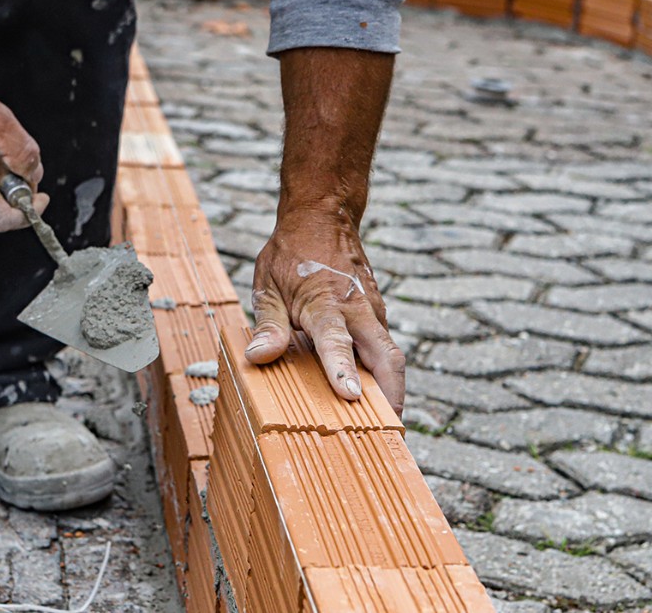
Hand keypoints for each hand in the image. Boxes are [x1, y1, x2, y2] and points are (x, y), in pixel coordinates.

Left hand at [245, 206, 405, 415]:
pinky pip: (385, 349)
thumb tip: (259, 357)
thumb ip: (268, 325)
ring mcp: (373, 312)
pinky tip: (374, 399)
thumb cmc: (291, 253)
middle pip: (387, 357)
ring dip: (392, 389)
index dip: (342, 369)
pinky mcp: (377, 316)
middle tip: (388, 434)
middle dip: (391, 396)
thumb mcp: (268, 286)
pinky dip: (385, 375)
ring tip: (385, 428)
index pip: (336, 341)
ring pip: (392, 356)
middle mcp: (358, 310)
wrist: (323, 216)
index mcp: (326, 302)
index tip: (351, 396)